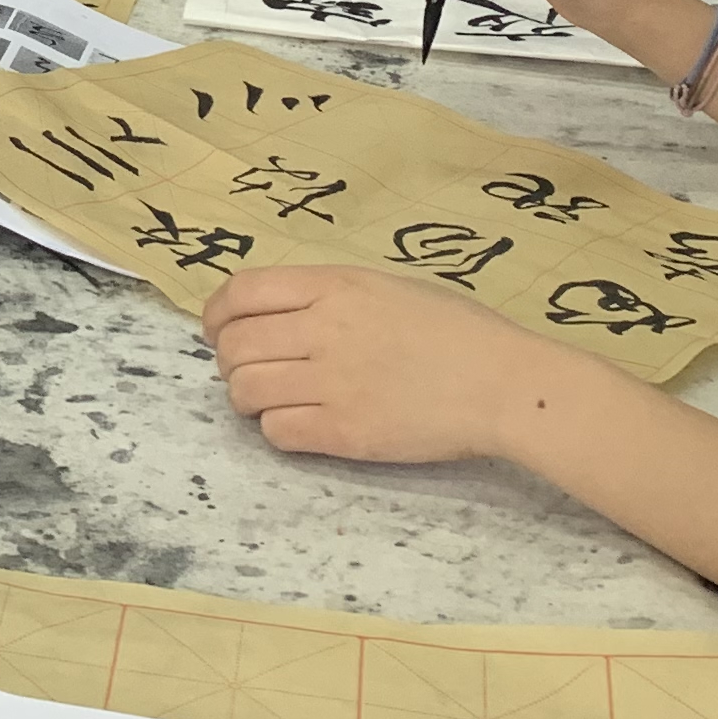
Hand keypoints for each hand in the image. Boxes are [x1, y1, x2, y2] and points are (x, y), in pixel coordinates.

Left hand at [204, 266, 535, 462]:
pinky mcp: (344, 432)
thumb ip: (330, 295)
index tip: (216, 329)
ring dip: (248, 397)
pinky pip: (277, 432)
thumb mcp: (388, 287)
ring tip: (273, 399)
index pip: (242, 292)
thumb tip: (277, 312)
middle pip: (235, 344)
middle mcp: (324, 328)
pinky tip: (300, 424)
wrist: (502, 383)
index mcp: (334, 286)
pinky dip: (277, 429)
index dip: (216, 313)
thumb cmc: (455, 330)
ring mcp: (332, 383)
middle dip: (230, 360)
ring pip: (246, 390)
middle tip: (250, 370)